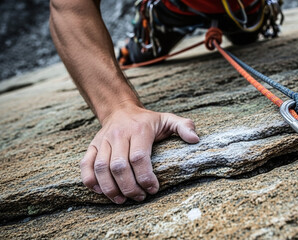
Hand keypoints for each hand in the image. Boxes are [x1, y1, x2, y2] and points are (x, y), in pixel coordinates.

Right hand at [79, 102, 198, 203]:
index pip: (139, 158)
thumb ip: (184, 126)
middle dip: (130, 187)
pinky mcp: (92, 146)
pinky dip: (90, 181)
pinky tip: (101, 192)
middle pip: (119, 167)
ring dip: (111, 189)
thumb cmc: (148, 120)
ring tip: (122, 200)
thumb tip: (195, 139)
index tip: (153, 189)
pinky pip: (86, 165)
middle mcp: (119, 135)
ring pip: (101, 168)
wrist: (120, 109)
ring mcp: (103, 141)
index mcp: (139, 131)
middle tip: (140, 197)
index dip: (145, 177)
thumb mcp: (168, 119)